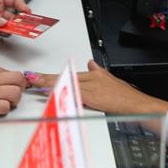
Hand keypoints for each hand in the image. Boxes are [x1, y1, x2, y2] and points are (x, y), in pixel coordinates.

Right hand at [0, 61, 26, 117]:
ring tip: (7, 102)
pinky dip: (5, 109)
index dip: (13, 80)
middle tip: (15, 93)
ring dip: (14, 99)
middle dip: (20, 87)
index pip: (9, 72)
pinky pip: (6, 107)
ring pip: (16, 92)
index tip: (12, 85)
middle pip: (18, 79)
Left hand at [28, 60, 167, 117]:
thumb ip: (99, 72)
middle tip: (31, 77)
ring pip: (66, 82)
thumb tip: (91, 63)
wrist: (137, 104)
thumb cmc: (126, 97)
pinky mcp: (93, 95)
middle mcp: (92, 77)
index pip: (70, 73)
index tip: (41, 75)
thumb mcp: (112, 80)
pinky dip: (61, 91)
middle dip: (46, 77)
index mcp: (95, 74)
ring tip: (34, 82)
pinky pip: (73, 92)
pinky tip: (51, 91)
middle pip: (64, 76)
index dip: (55, 75)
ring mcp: (91, 86)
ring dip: (49, 83)